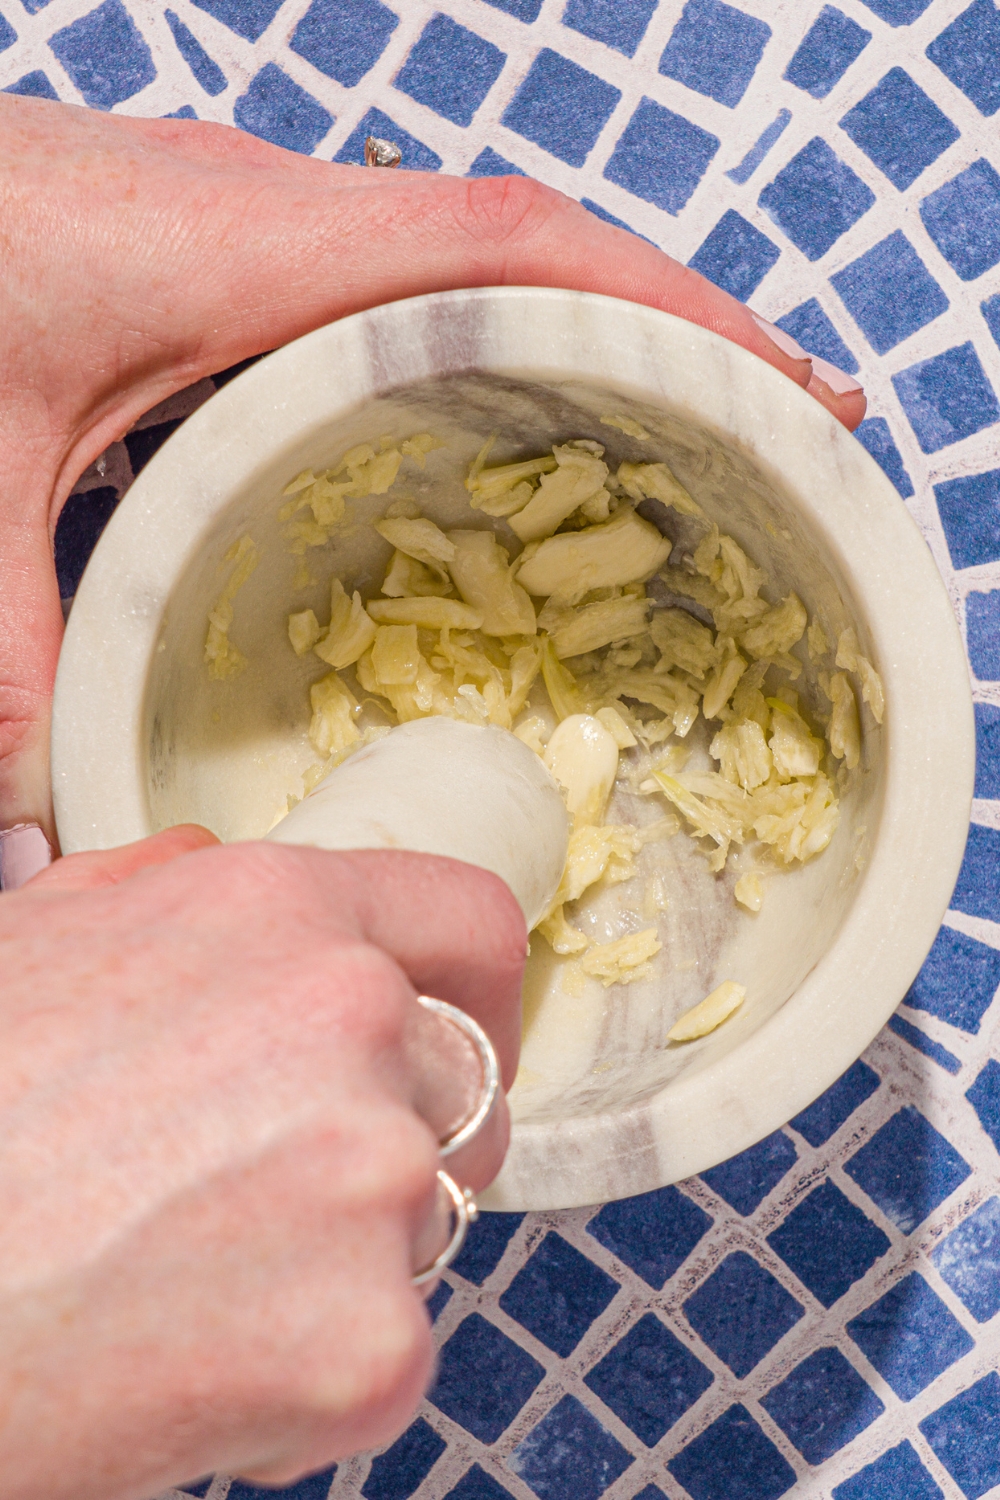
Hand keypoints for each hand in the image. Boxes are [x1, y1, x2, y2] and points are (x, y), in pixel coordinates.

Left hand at [0, 95, 864, 839]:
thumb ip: (15, 672)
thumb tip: (51, 852)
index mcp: (243, 254)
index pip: (506, 254)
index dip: (666, 311)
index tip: (788, 386)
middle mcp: (275, 222)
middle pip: (532, 255)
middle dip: (675, 329)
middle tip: (787, 426)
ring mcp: (257, 229)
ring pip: (477, 264)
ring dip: (597, 332)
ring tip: (699, 428)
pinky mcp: (228, 254)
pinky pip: (406, 286)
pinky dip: (496, 341)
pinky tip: (523, 415)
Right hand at [0, 829, 524, 1498]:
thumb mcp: (32, 946)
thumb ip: (158, 892)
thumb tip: (212, 873)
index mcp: (276, 914)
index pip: (469, 921)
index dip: (479, 985)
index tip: (473, 1032)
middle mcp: (350, 1019)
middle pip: (463, 1084)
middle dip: (398, 1135)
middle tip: (287, 1190)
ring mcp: (372, 1179)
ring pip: (426, 1219)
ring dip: (342, 1253)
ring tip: (194, 1275)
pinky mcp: (366, 1339)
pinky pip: (386, 1352)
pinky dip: (307, 1375)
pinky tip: (186, 1363)